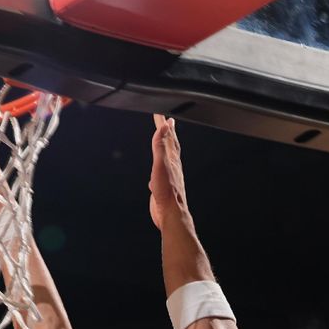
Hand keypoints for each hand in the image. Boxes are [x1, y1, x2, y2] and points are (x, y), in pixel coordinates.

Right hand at [149, 115, 187, 230]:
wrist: (170, 214)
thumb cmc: (166, 192)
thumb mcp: (161, 165)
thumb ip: (161, 146)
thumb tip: (164, 126)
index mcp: (171, 159)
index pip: (168, 137)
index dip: (164, 125)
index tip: (161, 114)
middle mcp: (172, 166)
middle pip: (170, 145)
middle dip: (167, 132)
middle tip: (165, 122)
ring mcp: (168, 176)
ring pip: (166, 158)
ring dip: (164, 147)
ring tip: (162, 142)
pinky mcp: (163, 186)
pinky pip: (160, 172)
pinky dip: (158, 166)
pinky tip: (156, 170)